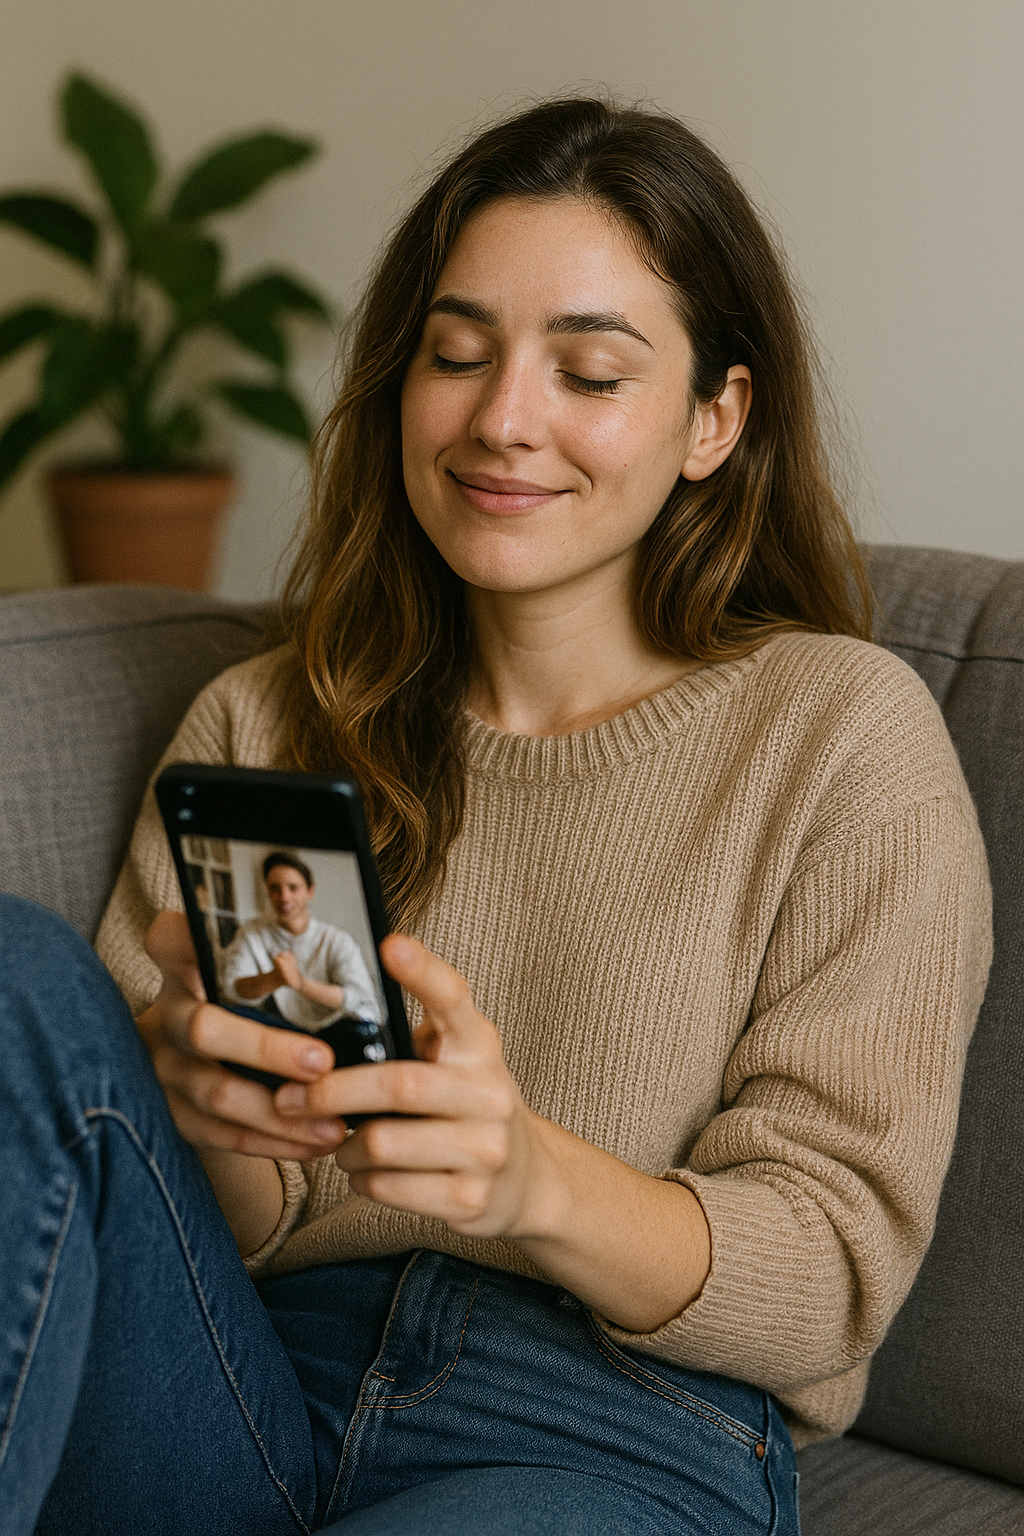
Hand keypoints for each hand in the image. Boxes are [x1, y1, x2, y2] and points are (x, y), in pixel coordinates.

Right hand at [137, 911, 346, 1162]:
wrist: (185, 1053)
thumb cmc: (235, 1003)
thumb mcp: (239, 970)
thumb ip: (273, 960)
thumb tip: (373, 958)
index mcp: (180, 967)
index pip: (171, 939)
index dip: (192, 941)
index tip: (247, 953)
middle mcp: (167, 1015)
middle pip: (203, 1030)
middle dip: (267, 1050)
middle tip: (322, 1062)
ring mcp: (164, 1069)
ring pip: (218, 1093)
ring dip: (281, 1114)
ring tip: (333, 1122)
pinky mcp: (174, 1115)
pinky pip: (224, 1136)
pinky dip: (274, 1142)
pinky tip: (314, 1141)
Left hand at [275, 934, 543, 1238]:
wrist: (524, 1179)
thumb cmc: (466, 1108)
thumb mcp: (454, 1061)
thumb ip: (410, 1038)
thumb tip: (325, 1029)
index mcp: (478, 1045)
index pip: (453, 998)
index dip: (422, 971)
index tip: (391, 945)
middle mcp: (489, 1092)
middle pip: (397, 1084)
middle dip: (331, 1092)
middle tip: (291, 1098)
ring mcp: (485, 1149)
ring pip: (382, 1143)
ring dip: (344, 1146)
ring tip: (340, 1142)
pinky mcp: (470, 1198)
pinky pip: (387, 1187)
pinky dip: (361, 1179)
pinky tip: (367, 1171)